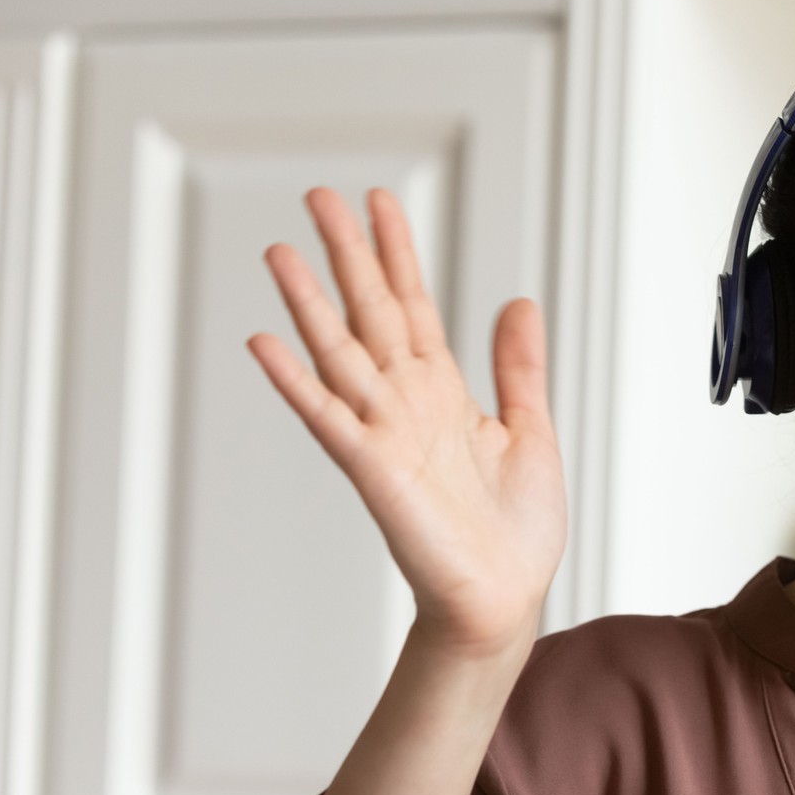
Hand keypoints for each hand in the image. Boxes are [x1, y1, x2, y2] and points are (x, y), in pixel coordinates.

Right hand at [248, 188, 565, 656]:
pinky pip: (328, 418)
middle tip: (318, 195)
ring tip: (281, 250)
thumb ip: (518, 368)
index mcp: (444, 392)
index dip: (396, 254)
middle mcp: (407, 403)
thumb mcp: (529, 430)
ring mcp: (385, 433)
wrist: (506, 599)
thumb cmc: (515, 532)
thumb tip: (520, 302)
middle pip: (370, 313)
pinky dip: (296, 381)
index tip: (378, 201)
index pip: (413, 306)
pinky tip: (264, 340)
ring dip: (308, 304)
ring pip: (339, 354)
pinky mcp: (373, 470)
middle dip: (348, 256)